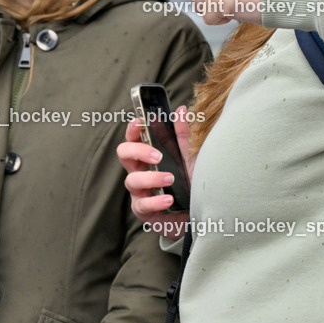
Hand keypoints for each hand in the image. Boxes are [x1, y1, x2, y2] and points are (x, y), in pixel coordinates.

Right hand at [117, 106, 195, 240]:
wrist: (200, 213)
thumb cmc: (190, 183)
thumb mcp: (190, 158)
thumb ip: (184, 137)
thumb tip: (181, 110)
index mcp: (148, 156)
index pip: (133, 138)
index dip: (132, 129)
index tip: (139, 122)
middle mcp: (140, 172)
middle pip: (124, 154)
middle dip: (138, 151)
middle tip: (157, 155)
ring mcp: (140, 192)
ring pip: (132, 181)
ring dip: (150, 178)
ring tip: (169, 178)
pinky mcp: (145, 212)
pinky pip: (142, 206)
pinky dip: (155, 201)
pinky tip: (168, 199)